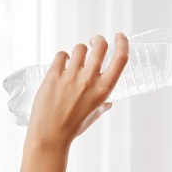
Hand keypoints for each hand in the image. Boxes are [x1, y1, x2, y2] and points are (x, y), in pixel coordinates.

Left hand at [25, 33, 128, 147]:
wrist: (49, 135)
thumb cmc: (72, 128)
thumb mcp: (93, 116)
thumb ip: (102, 106)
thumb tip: (108, 103)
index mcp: (103, 90)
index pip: (121, 59)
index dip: (123, 43)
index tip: (120, 36)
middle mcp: (89, 80)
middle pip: (100, 46)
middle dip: (98, 40)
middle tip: (94, 42)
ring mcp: (70, 76)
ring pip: (79, 48)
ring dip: (79, 50)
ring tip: (74, 59)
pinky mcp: (53, 75)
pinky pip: (61, 55)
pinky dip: (62, 57)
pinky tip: (61, 65)